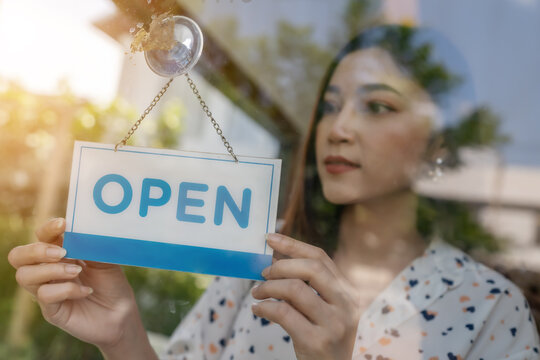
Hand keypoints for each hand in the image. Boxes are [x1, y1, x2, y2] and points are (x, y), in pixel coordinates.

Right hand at [8, 218, 155, 359]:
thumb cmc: (112, 284)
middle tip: (62, 252)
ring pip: (25, 276)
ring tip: (77, 272)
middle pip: (18, 256)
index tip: (63, 224)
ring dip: (52, 270)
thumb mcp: (105, 260)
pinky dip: (66, 289)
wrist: (121, 313)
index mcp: (59, 254)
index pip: (41, 237)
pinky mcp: (51, 310)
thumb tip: (82, 229)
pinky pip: (45, 296)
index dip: (47, 229)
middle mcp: (47, 271)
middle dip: (36, 250)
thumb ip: (91, 245)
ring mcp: (47, 290)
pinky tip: (86, 290)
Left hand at [251, 233, 359, 359]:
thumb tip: (275, 256)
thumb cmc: (321, 337)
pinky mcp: (317, 341)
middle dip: (280, 266)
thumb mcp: (323, 309)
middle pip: (310, 268)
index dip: (293, 244)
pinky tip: (258, 309)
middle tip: (263, 273)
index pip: (320, 257)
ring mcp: (334, 323)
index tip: (270, 238)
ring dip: (268, 287)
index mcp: (348, 291)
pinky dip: (265, 307)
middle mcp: (346, 305)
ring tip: (257, 293)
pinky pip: (283, 313)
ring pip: (295, 289)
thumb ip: (307, 285)